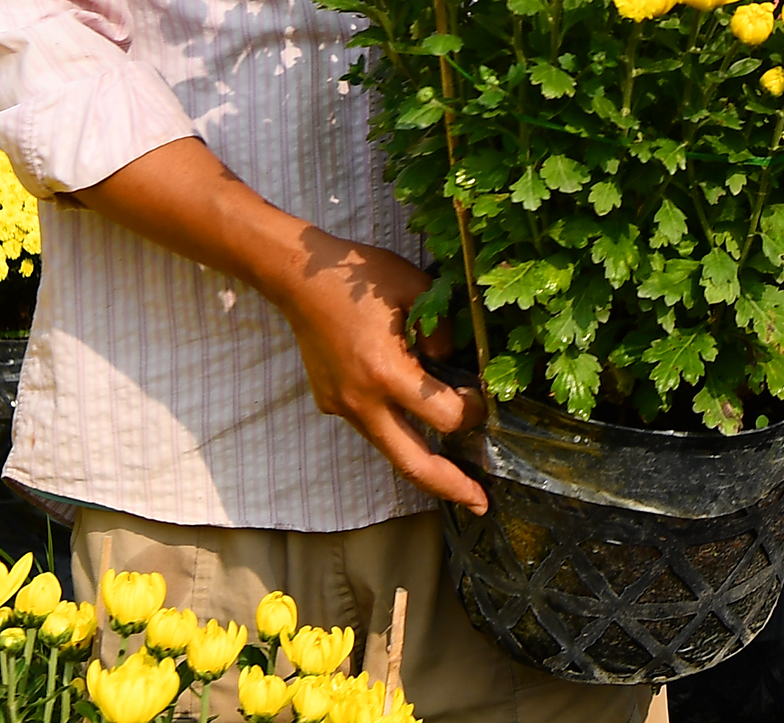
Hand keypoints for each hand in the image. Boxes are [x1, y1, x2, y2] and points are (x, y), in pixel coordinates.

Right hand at [75, 138, 488, 510]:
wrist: (298, 279)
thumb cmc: (360, 278)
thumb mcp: (416, 290)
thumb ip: (444, 331)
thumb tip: (456, 367)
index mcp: (384, 373)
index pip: (442, 416)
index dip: (472, 412)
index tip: (485, 400)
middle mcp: (361, 401)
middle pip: (412, 463)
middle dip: (450, 487)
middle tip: (482, 505)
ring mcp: (342, 407)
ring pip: (390, 451)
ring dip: (425, 465)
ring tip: (459, 480)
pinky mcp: (332, 404)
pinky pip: (373, 427)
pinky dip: (400, 432)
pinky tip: (420, 426)